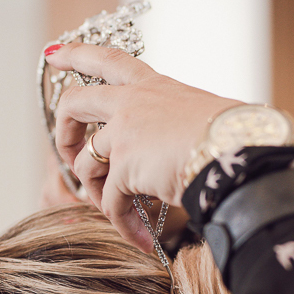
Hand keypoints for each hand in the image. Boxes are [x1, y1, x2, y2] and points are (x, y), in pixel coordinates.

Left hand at [46, 42, 238, 251]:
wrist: (240, 150)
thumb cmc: (236, 136)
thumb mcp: (203, 116)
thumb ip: (178, 126)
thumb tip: (180, 149)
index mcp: (152, 86)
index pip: (107, 60)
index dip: (77, 55)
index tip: (53, 55)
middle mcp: (131, 102)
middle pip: (74, 103)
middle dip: (63, 132)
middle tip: (68, 156)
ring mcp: (123, 132)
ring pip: (87, 164)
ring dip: (97, 194)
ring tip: (119, 213)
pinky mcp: (124, 165)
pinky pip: (110, 202)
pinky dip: (123, 224)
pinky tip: (140, 239)